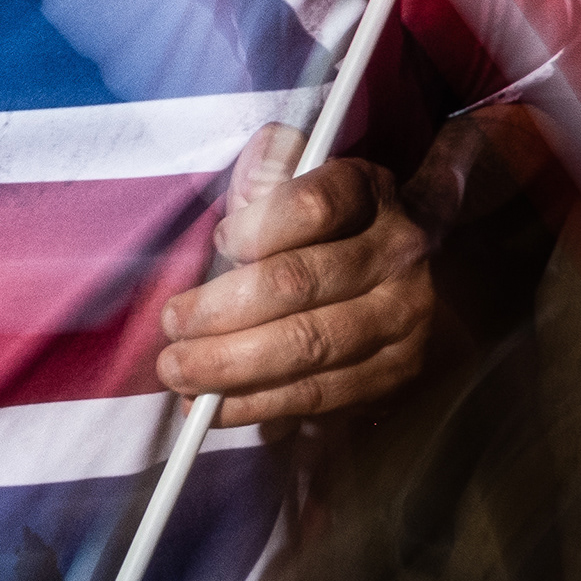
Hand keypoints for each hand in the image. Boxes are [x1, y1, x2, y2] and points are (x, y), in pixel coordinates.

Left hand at [154, 124, 435, 427]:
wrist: (409, 276)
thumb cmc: (328, 226)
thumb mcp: (300, 183)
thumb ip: (265, 177)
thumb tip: (242, 193)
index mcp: (370, 193)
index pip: (313, 205)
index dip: (257, 227)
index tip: (219, 241)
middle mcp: (398, 254)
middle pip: (298, 283)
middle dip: (221, 310)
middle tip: (171, 324)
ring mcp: (404, 317)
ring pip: (307, 345)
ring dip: (232, 364)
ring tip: (179, 371)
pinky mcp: (396, 373)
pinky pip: (321, 394)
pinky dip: (259, 403)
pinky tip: (215, 404)